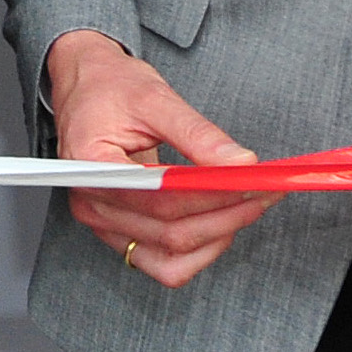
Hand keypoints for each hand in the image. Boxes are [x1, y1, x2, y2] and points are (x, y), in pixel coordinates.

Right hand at [50, 29, 270, 286]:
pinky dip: (199, 253)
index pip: (159, 198)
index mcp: (90, 166)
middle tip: (265, 192)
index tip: (253, 183)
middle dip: (226, 215)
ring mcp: (103, 224)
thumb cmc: (111, 88)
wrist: (86, 86)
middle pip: (170, 232)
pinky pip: (163, 264)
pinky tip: (221, 226)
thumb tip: (241, 163)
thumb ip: (198, 134)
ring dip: (217, 237)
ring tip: (248, 206)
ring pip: (171, 256)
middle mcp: (92, 204)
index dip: (212, 196)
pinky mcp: (119, 234)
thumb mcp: (155, 98)